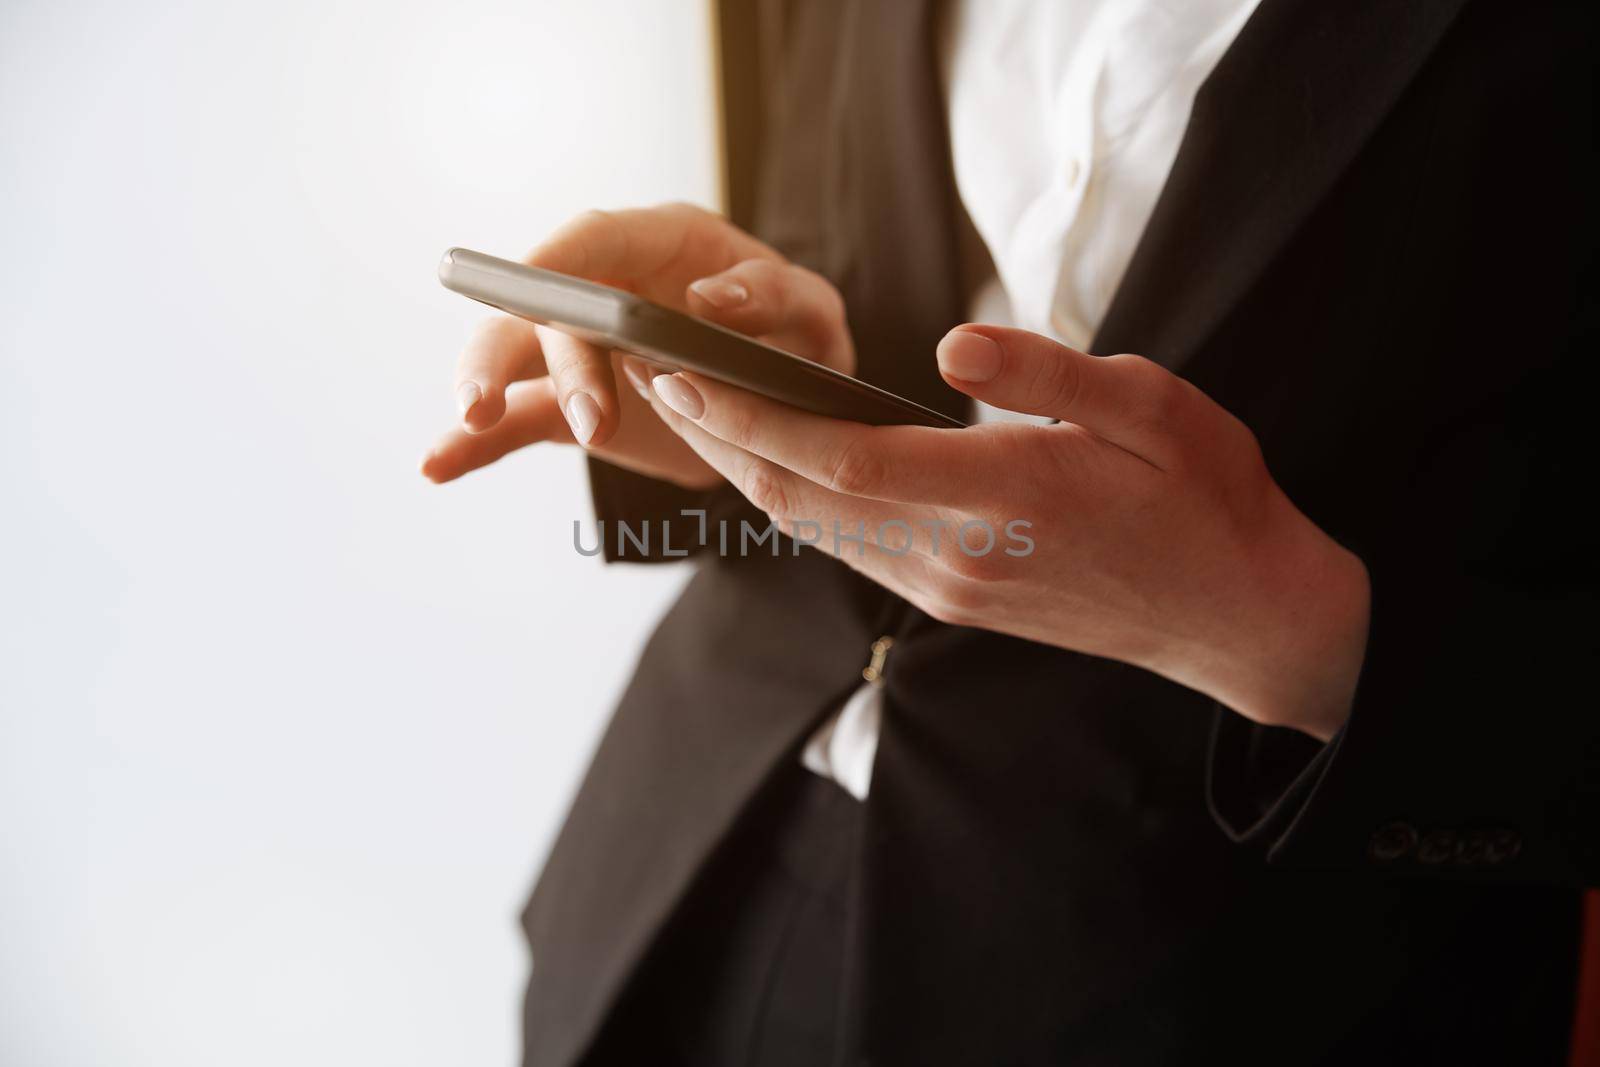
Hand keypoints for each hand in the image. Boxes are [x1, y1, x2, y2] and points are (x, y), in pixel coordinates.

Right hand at [419, 202, 853, 488]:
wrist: (784, 401)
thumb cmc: (796, 339)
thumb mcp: (807, 310)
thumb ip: (770, 295)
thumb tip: (709, 302)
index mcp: (659, 245)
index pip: (596, 238)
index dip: (560, 256)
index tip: (533, 281)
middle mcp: (606, 287)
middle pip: (551, 308)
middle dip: (553, 356)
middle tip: (585, 418)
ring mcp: (582, 348)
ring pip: (517, 358)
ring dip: (492, 389)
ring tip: (473, 419)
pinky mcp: (572, 406)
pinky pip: (517, 424)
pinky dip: (473, 445)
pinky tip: (433, 466)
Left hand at [633, 325, 1370, 740]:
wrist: (1238, 616)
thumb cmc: (1204, 500)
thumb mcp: (1152, 406)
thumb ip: (1046, 374)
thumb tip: (953, 347)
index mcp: (1000, 496)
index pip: (837, 458)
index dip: (749, 417)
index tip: (683, 374)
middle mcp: (955, 556)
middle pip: (802, 501)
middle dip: (722, 442)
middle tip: (661, 382)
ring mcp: (950, 591)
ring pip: (818, 534)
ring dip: (750, 478)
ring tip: (703, 419)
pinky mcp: (957, 605)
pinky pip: (852, 552)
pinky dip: (800, 508)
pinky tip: (783, 470)